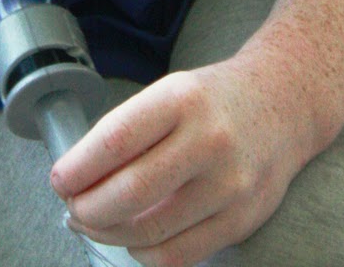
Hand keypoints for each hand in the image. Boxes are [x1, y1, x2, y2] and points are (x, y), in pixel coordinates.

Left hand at [50, 56, 306, 266]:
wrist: (283, 104)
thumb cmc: (214, 100)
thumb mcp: (171, 92)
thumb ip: (129, 132)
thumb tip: (76, 179)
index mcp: (182, 98)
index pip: (116, 140)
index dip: (77, 168)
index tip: (59, 180)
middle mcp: (209, 140)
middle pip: (130, 192)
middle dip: (87, 209)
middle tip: (72, 207)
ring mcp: (229, 185)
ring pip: (150, 231)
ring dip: (109, 234)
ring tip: (95, 222)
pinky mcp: (242, 220)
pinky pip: (178, 255)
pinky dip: (144, 253)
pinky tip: (132, 237)